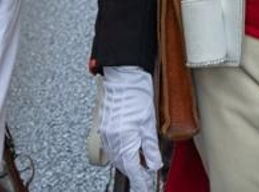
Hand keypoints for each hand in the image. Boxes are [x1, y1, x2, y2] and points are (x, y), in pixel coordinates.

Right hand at [100, 66, 160, 190]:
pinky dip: (121, 151)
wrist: (124, 78)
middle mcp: (112, 140)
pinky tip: (130, 148)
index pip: (132, 169)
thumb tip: (153, 164)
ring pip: (116, 156)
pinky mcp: (105, 126)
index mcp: (124, 141)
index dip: (141, 181)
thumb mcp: (149, 125)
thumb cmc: (137, 95)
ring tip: (140, 161)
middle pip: (123, 164)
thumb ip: (150, 148)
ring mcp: (106, 133)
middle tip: (146, 175)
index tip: (146, 187)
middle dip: (134, 172)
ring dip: (128, 162)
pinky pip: (112, 146)